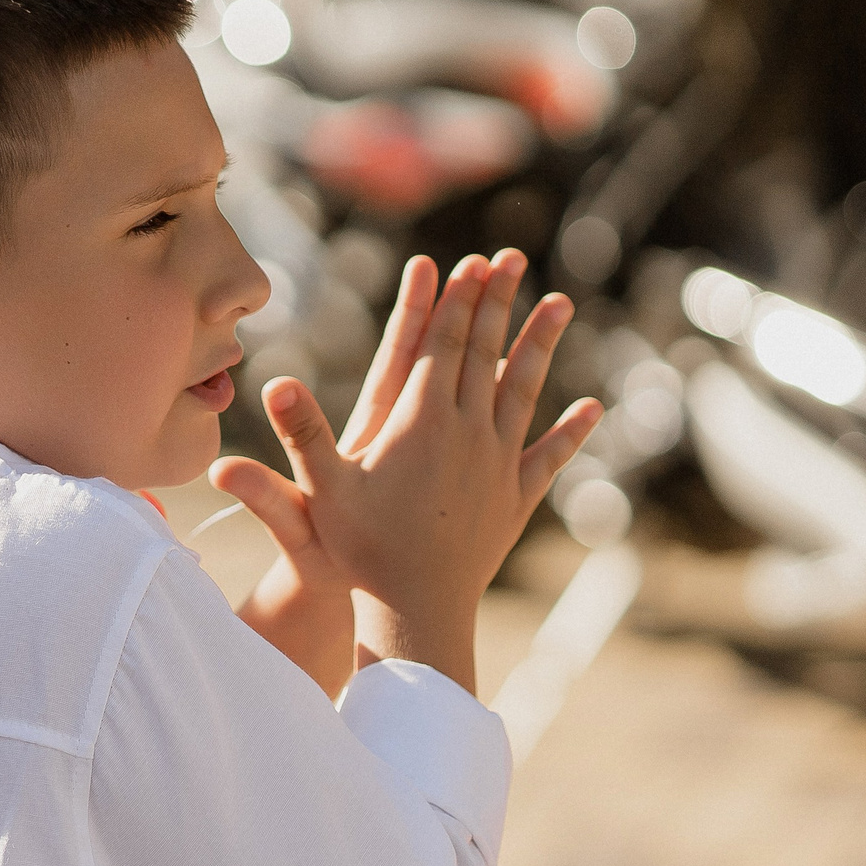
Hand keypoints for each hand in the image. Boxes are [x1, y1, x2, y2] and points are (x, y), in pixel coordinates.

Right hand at [221, 250, 600, 692]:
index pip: (440, 346)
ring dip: (540, 343)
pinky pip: (549, 454)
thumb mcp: (322, 489)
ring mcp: (497, 462)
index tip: (469, 262)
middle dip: (496, 302)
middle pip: (484, 353)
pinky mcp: (516, 496)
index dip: (454, 301)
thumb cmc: (361, 549)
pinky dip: (571, 430)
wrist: (416, 607)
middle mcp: (466, 432)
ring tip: (560, 302)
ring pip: (523, 389)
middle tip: (510, 258)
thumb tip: (274, 384)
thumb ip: (301, 433)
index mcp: (419, 421)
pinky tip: (592, 408)